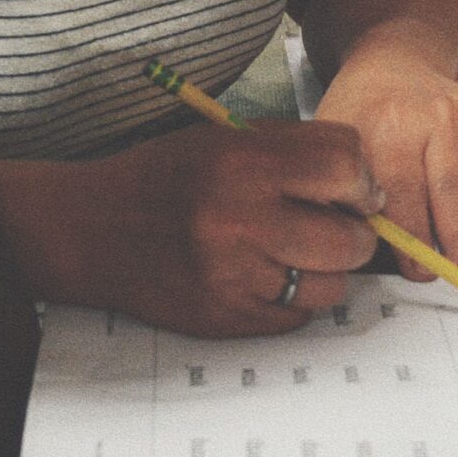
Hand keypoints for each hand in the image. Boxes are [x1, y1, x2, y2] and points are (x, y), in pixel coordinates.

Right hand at [97, 120, 383, 337]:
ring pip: (330, 286)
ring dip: (325, 271)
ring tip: (296, 254)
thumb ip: (293, 152)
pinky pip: (296, 317)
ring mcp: (233, 275)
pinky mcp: (225, 318)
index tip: (355, 190)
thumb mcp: (222, 138)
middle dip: (354, 234)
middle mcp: (240, 219)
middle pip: (349, 239)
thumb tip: (365, 184)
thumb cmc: (165, 175)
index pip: (346, 167)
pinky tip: (265, 277)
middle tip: (334, 227)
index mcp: (242, 161)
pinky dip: (292, 300)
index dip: (361, 180)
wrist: (92, 228)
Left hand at [314, 57, 457, 284]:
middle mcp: (442, 116)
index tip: (420, 272)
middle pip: (455, 198)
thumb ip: (354, 198)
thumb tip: (379, 254)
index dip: (413, 241)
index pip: (406, 196)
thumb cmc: (365, 116)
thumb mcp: (342, 151)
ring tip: (443, 210)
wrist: (395, 67)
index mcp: (393, 124)